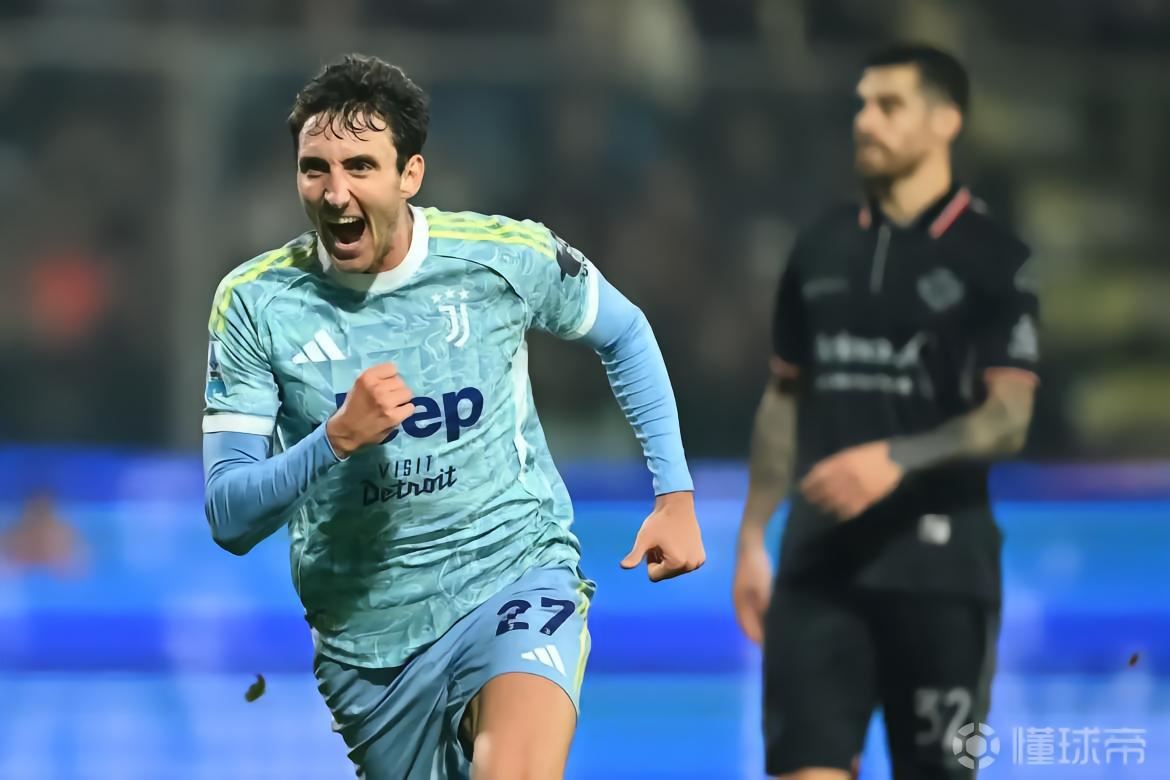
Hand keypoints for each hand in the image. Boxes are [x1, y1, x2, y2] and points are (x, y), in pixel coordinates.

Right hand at [326, 363, 415, 457]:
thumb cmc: (352, 407)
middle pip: (400, 381)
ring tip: (393, 406)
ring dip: (402, 399)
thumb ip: (376, 379)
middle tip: (389, 398)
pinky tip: (396, 414)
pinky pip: (410, 408)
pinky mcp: (393, 417)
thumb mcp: (358, 386)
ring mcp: (386, 403)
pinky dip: (405, 411)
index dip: (390, 377)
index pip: (392, 368)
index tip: (386, 384)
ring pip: (407, 393)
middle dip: (396, 389)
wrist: (346, 431)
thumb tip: (395, 377)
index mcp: (367, 378)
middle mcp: (377, 388)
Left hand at [619, 491, 705, 581]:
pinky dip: (679, 557)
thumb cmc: (659, 521)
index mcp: (676, 563)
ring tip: (670, 542)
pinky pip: (684, 565)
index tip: (654, 546)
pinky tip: (679, 542)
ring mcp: (698, 562)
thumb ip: (635, 555)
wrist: (678, 506)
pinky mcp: (702, 558)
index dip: (650, 560)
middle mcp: (690, 566)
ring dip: (669, 559)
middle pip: (665, 574)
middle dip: (660, 561)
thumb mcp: (644, 538)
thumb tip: (623, 567)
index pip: (654, 576)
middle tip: (662, 543)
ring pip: (675, 570)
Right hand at [732, 529, 771, 644]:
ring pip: (754, 619)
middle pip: (750, 627)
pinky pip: (758, 610)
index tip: (777, 650)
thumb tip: (775, 627)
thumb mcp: (764, 590)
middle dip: (763, 636)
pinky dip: (766, 616)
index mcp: (740, 607)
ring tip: (780, 632)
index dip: (762, 642)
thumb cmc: (756, 569)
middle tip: (780, 643)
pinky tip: (777, 615)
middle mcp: (740, 605)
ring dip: (764, 626)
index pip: (751, 632)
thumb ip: (768, 609)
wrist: (751, 545)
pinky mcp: (750, 591)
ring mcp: (744, 597)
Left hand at [800, 441, 903, 520]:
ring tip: (821, 508)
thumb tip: (821, 473)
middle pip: (823, 490)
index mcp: (841, 462)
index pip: (818, 475)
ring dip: (825, 506)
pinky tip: (838, 513)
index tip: (803, 488)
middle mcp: (844, 477)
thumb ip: (837, 463)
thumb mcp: (853, 453)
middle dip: (814, 496)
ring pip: (833, 502)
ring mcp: (854, 491)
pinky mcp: (864, 502)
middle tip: (809, 500)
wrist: (898, 462)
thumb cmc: (876, 455)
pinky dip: (841, 513)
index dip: (809, 483)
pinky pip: (847, 511)